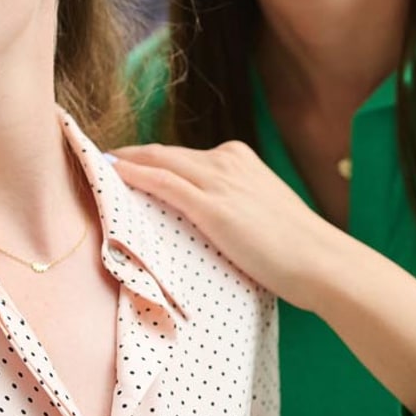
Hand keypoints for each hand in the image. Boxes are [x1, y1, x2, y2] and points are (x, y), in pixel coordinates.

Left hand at [112, 140, 348, 310]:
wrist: (321, 261)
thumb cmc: (296, 248)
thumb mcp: (259, 212)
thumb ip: (232, 206)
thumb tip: (208, 219)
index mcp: (239, 159)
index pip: (181, 156)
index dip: (148, 159)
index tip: (123, 165)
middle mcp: (226, 161)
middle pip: (163, 153)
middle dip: (127, 156)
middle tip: (97, 163)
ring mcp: (218, 181)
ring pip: (157, 162)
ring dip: (122, 164)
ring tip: (94, 169)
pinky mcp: (211, 205)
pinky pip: (161, 183)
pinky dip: (132, 176)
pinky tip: (110, 176)